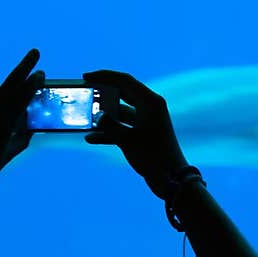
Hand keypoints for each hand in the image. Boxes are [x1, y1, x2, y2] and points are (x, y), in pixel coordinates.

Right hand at [83, 69, 189, 198]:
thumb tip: (97, 116)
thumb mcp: (127, 140)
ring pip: (120, 113)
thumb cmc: (154, 157)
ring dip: (104, 116)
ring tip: (85, 118)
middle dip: (102, 94)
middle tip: (85, 93)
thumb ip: (109, 126)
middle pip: (122, 94)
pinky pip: (123, 128)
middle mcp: (150, 108)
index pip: (125, 81)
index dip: (104, 76)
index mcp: (150, 102)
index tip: (86, 77)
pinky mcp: (143, 135)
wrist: (171, 180)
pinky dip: (109, 132)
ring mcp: (146, 121)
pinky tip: (91, 138)